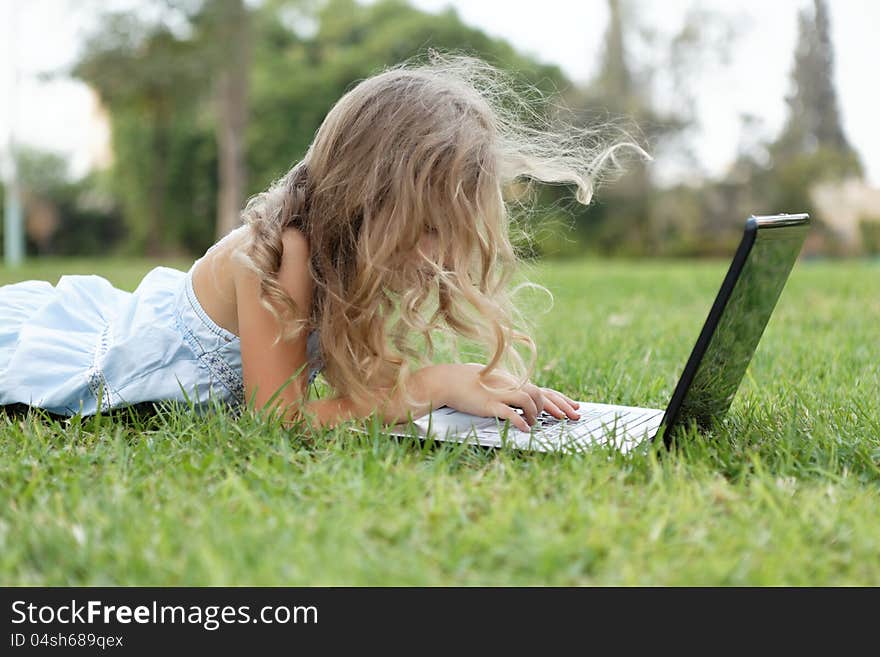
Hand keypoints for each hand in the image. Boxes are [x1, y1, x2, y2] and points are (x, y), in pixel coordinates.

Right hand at [430, 362, 579, 432]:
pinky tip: (525, 428)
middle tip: (571, 418)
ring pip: (529, 399)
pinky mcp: (490, 403)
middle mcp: (510, 385)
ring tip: (534, 423)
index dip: (560, 399)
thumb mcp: (494, 383)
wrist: (448, 380)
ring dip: (536, 413)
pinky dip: (520, 420)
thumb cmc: (469, 382)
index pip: (542, 389)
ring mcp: (501, 394)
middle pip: (541, 393)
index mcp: (513, 381)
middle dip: (558, 406)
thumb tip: (522, 398)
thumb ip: (509, 388)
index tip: (574, 407)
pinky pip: (509, 412)